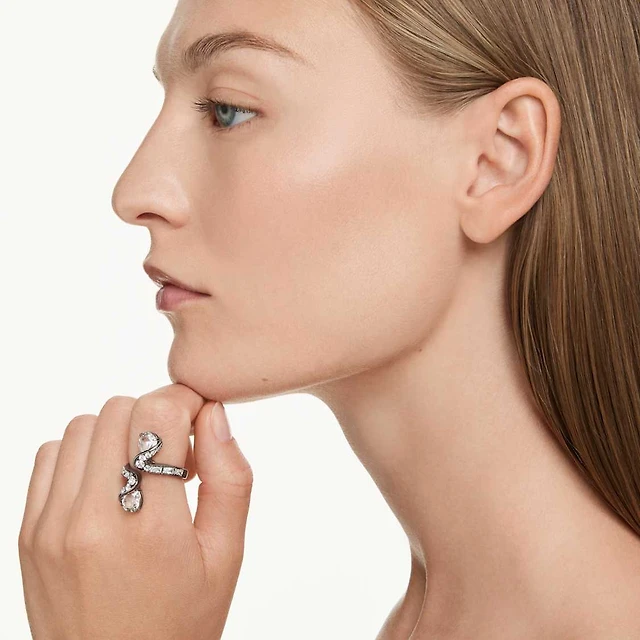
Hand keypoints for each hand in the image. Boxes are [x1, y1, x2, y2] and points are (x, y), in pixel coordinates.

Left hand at [18, 383, 252, 639]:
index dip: (185, 401)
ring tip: (140, 471)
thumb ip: (230, 477)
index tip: (198, 420)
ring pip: (83, 425)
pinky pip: (51, 455)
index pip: (157, 415)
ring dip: (118, 433)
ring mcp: (50, 526)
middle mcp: (92, 520)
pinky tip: (106, 484)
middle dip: (155, 418)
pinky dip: (82, 454)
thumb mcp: (227, 555)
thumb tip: (213, 415)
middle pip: (120, 410)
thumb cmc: (179, 622)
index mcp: (151, 527)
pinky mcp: (28, 532)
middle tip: (174, 455)